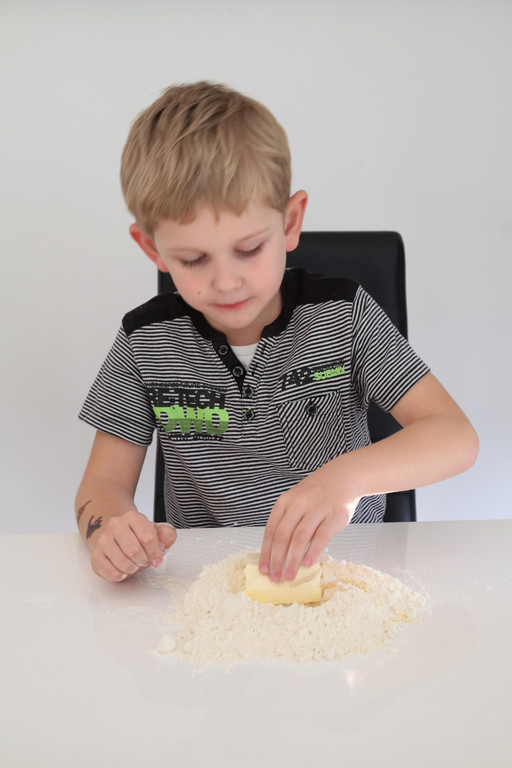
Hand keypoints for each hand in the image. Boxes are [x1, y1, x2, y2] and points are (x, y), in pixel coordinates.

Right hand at [89, 510, 175, 581]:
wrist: (116, 538)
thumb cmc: (138, 537)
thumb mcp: (156, 533)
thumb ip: (167, 534)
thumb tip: (166, 542)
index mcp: (133, 518)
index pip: (148, 537)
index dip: (155, 552)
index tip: (157, 558)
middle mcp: (116, 525)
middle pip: (134, 550)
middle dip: (143, 560)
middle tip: (144, 560)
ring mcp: (104, 539)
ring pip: (122, 562)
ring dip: (132, 569)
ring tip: (134, 564)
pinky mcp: (96, 554)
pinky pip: (109, 571)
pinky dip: (119, 575)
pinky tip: (122, 570)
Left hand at [259, 459, 358, 582]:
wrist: (342, 477)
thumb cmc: (316, 495)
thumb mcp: (296, 501)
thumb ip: (287, 522)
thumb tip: (276, 554)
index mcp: (285, 502)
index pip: (271, 531)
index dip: (266, 552)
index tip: (264, 569)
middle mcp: (299, 504)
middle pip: (283, 536)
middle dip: (277, 560)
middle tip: (275, 578)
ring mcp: (317, 509)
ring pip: (300, 538)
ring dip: (293, 560)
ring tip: (289, 575)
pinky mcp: (334, 516)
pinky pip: (321, 537)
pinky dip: (312, 552)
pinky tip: (307, 564)